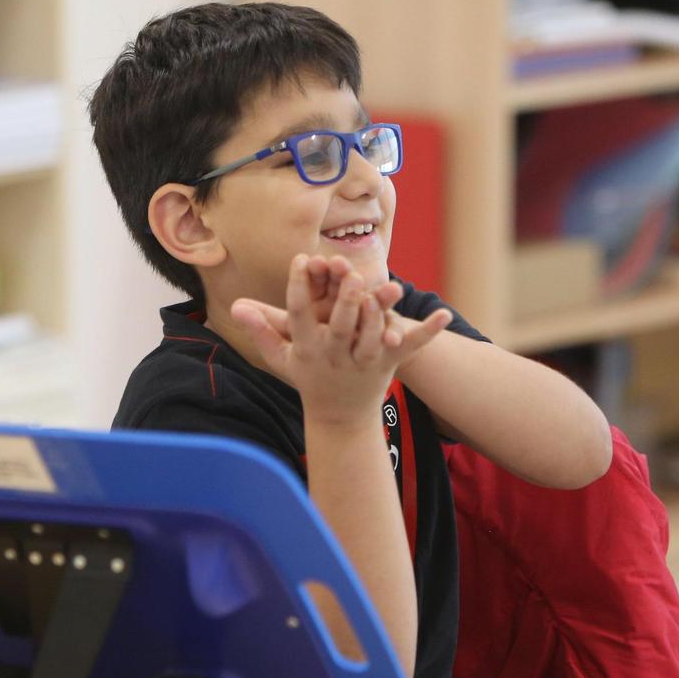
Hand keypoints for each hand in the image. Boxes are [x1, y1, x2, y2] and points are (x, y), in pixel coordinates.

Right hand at [231, 255, 449, 425]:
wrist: (338, 417)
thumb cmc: (307, 377)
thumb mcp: (281, 357)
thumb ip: (261, 331)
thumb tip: (235, 306)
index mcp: (307, 349)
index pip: (299, 316)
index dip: (297, 287)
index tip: (299, 259)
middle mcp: (335, 356)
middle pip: (340, 328)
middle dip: (345, 303)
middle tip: (350, 274)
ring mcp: (363, 362)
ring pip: (371, 337)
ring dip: (380, 315)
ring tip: (387, 288)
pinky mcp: (387, 365)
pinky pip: (409, 348)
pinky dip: (428, 332)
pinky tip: (443, 313)